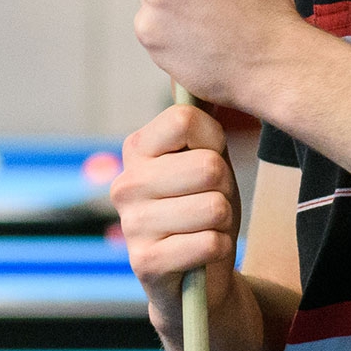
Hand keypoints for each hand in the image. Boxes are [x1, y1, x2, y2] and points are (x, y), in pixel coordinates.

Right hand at [111, 102, 240, 321]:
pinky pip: (209, 242)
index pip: (186, 119)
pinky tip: (203, 253)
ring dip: (224, 222)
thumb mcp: (208, 158)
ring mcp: (131, 224)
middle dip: (225, 188)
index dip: (214, 140)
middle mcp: (125, 183)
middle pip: (208, 165)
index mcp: (136, 149)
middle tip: (211, 203)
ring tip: (206, 228)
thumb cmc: (206, 207)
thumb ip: (203, 122)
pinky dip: (219, 249)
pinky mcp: (144, 263)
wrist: (199, 275)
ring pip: (214, 206)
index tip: (210, 159)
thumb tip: (205, 74)